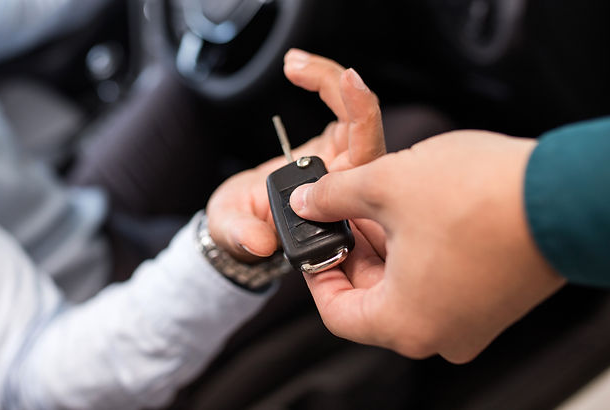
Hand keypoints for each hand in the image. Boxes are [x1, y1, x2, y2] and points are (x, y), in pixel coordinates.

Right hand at [206, 49, 384, 261]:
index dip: (362, 122)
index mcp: (341, 210)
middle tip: (303, 68)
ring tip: (293, 62)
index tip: (344, 89)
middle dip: (347, 93)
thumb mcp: (236, 235)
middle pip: (367, 132)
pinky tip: (296, 66)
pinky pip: (342, 107)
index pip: (366, 166)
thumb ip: (244, 237)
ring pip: (357, 114)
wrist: (243, 222)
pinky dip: (323, 81)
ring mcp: (344, 161)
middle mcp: (350, 184)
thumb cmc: (245, 231)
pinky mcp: (335, 143)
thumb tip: (259, 241)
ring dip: (330, 79)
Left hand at [290, 130, 565, 362]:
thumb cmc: (481, 196)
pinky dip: (419, 253)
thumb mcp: (385, 185)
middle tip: (344, 212)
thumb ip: (333, 197)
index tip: (313, 242)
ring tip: (380, 202)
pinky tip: (416, 212)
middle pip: (371, 299)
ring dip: (386, 247)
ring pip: (405, 288)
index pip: (336, 313)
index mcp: (404, 323)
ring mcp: (471, 322)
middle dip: (354, 251)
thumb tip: (309, 202)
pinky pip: (439, 284)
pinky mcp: (494, 303)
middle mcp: (438, 335)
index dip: (316, 273)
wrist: (567, 192)